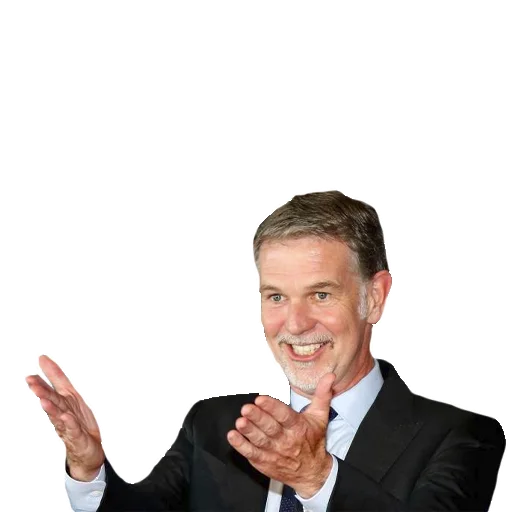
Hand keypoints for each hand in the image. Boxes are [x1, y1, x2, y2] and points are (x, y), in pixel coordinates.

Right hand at [25, 355, 104, 480]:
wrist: (87, 450)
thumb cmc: (79, 422)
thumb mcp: (73, 397)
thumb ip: (60, 379)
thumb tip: (48, 361)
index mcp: (65, 401)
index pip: (54, 386)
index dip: (47, 376)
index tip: (37, 365)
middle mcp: (64, 412)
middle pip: (52, 400)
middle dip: (42, 391)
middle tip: (31, 381)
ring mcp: (69, 425)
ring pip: (58, 415)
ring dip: (51, 407)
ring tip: (43, 399)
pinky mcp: (77, 437)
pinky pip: (73, 429)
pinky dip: (70, 423)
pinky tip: (66, 417)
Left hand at [227, 373, 335, 498]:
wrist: (313, 473)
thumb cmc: (313, 442)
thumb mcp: (320, 417)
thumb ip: (322, 395)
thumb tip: (329, 377)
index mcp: (297, 427)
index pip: (284, 416)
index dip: (272, 407)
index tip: (261, 399)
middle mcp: (285, 440)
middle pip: (270, 428)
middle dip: (257, 418)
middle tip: (246, 409)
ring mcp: (273, 452)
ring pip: (259, 440)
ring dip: (248, 431)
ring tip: (240, 422)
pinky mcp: (264, 461)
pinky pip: (251, 454)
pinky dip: (241, 446)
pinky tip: (233, 437)